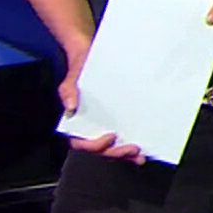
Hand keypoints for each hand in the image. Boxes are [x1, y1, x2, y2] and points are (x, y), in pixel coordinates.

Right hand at [56, 44, 144, 163]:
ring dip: (126, 154)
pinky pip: (123, 137)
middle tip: (132, 150)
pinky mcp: (117, 121)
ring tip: (139, 155)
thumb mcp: (73, 79)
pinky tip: (143, 148)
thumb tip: (70, 106)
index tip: (111, 137)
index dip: (95, 145)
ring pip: (112, 148)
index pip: (81, 142)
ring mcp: (103, 126)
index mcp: (76, 122)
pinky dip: (131, 144)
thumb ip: (69, 91)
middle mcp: (90, 128)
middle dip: (117, 152)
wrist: (92, 57)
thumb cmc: (81, 70)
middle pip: (101, 149)